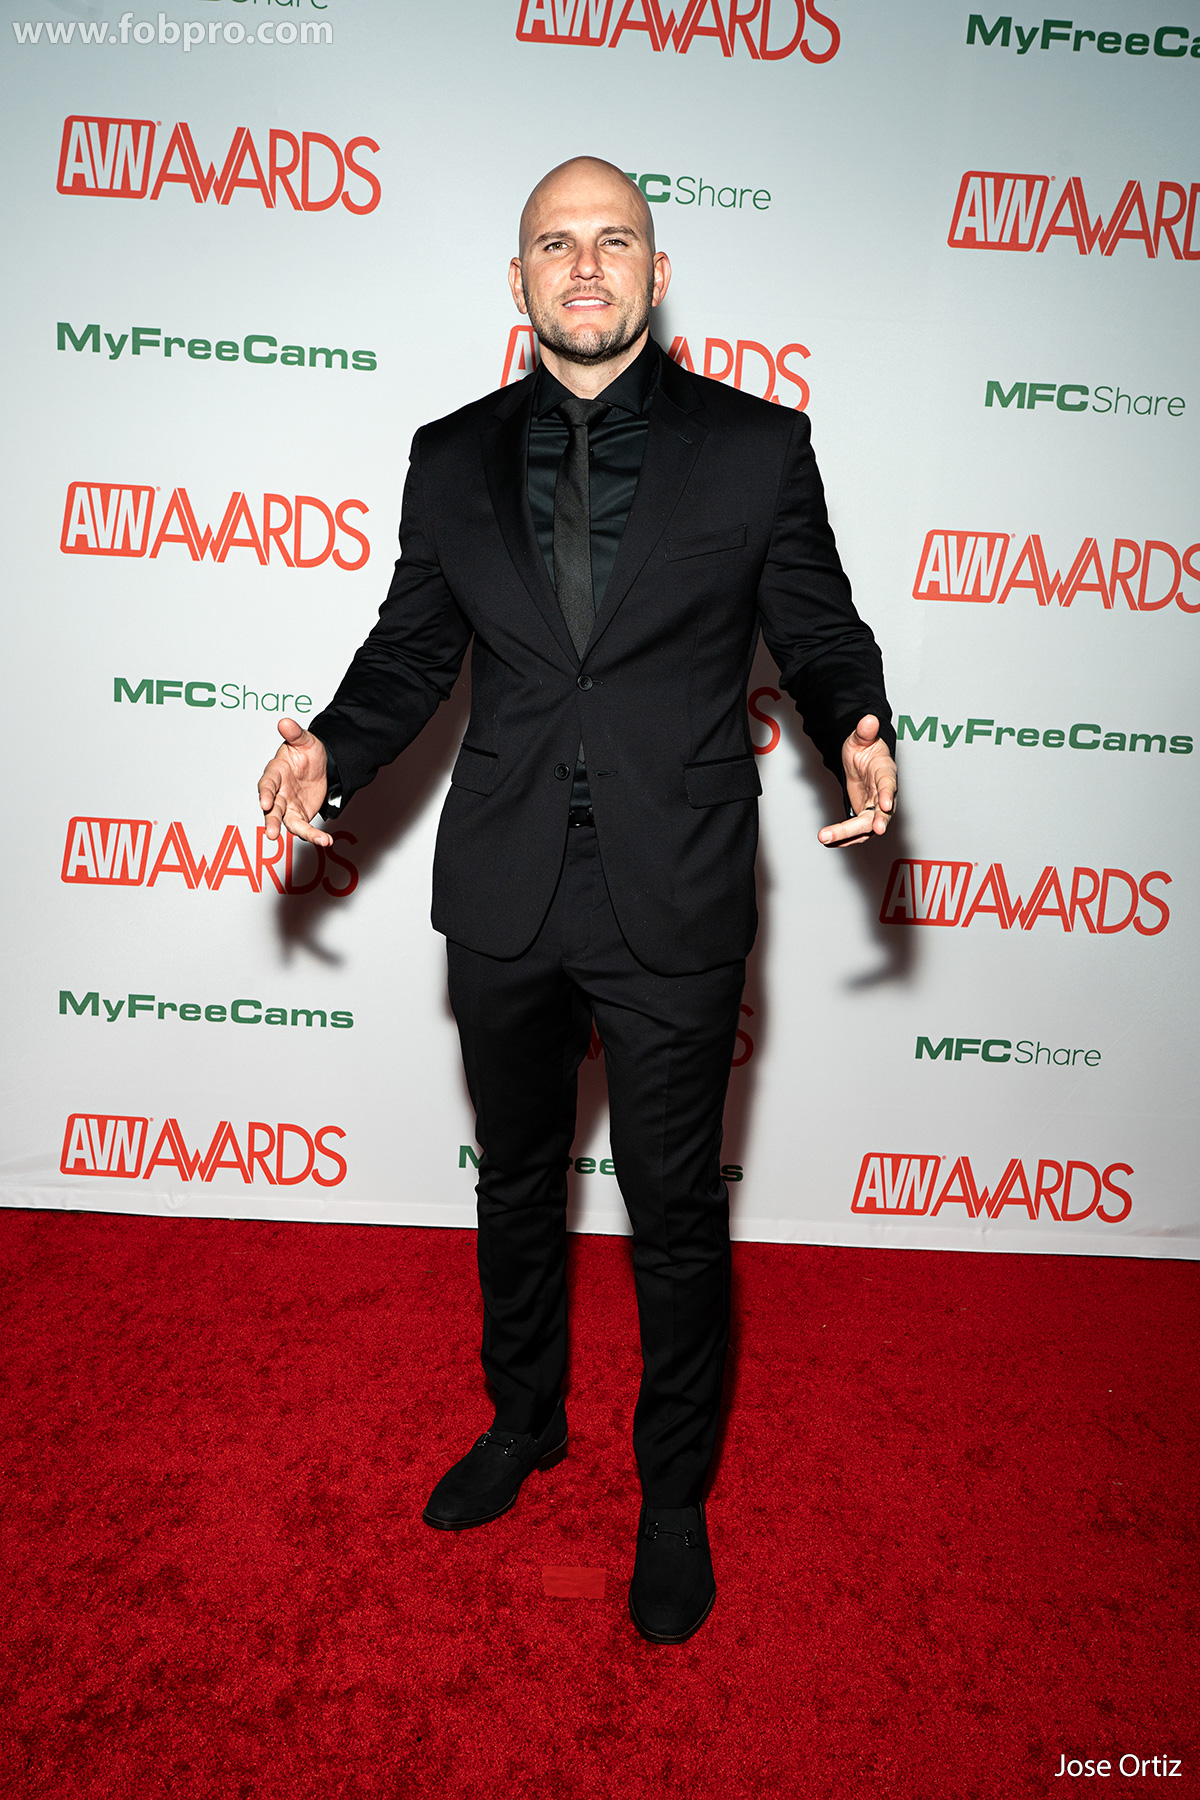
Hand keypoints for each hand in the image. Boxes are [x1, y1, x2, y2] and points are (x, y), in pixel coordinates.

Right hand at [257, 717, 332, 848]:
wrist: (322, 764)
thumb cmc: (307, 751)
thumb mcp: (305, 740)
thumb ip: (295, 733)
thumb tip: (285, 722)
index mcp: (276, 772)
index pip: (267, 783)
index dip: (265, 793)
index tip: (265, 802)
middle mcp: (278, 792)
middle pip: (272, 808)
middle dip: (271, 820)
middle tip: (271, 833)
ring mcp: (287, 805)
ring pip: (286, 821)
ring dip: (296, 833)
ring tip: (314, 841)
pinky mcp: (299, 815)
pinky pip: (304, 828)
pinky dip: (313, 835)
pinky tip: (325, 841)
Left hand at [817, 714, 896, 848]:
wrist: (862, 760)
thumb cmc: (864, 749)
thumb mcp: (860, 738)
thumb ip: (864, 732)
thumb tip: (869, 719)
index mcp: (885, 772)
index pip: (889, 784)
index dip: (887, 794)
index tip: (884, 806)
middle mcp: (884, 793)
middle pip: (880, 812)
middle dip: (873, 823)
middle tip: (868, 832)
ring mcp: (875, 808)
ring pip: (866, 826)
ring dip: (848, 835)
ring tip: (826, 837)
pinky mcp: (865, 817)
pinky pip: (857, 832)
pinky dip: (844, 838)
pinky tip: (828, 841)